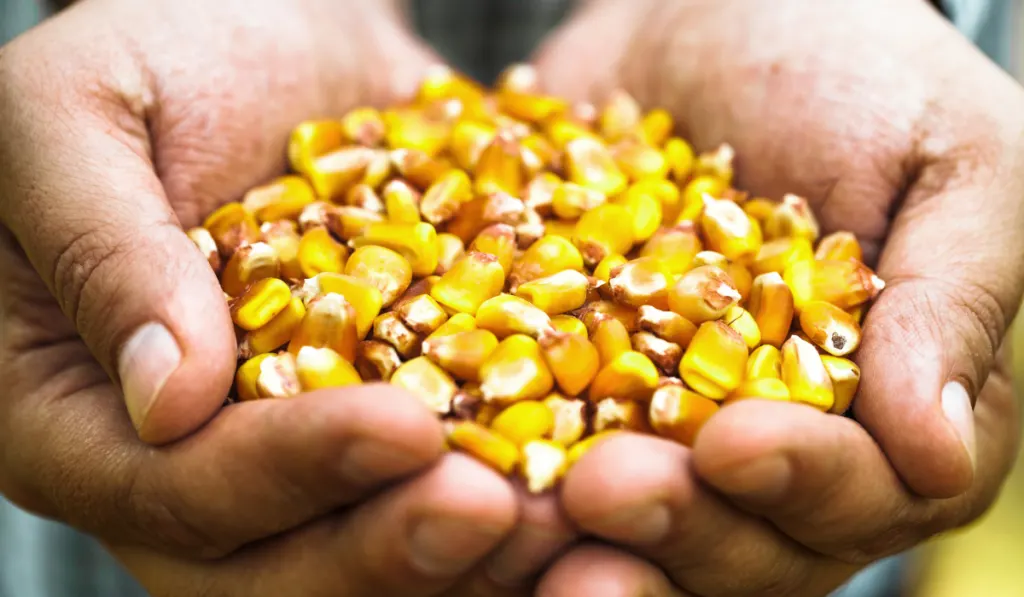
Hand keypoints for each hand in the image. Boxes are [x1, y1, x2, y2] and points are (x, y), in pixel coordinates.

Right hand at [0, 1, 575, 593]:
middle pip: (281, 561)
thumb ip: (103, 249)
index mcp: (76, 414)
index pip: (173, 489)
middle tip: (504, 514)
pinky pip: (451, 466)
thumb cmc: (151, 51)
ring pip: (376, 537)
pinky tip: (602, 465)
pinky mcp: (390, 407)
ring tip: (573, 513)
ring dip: (476, 545)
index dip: (285, 473)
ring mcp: (297, 444)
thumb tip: (169, 402)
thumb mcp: (76, 115)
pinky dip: (524, 474)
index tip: (402, 428)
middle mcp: (190, 460)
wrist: (277, 30)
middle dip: (394, 542)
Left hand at [532, 0, 1023, 593]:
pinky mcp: (562, 386)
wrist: (709, 12)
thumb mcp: (952, 158)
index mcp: (886, 418)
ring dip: (566, 535)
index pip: (860, 492)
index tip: (732, 444)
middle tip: (599, 493)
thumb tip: (940, 459)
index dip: (798, 483)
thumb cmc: (860, 71)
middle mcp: (774, 451)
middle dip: (671, 524)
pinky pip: (524, 439)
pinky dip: (485, 455)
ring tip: (510, 516)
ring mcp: (660, 428)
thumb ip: (954, 303)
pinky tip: (438, 463)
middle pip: (733, 539)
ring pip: (625, 521)